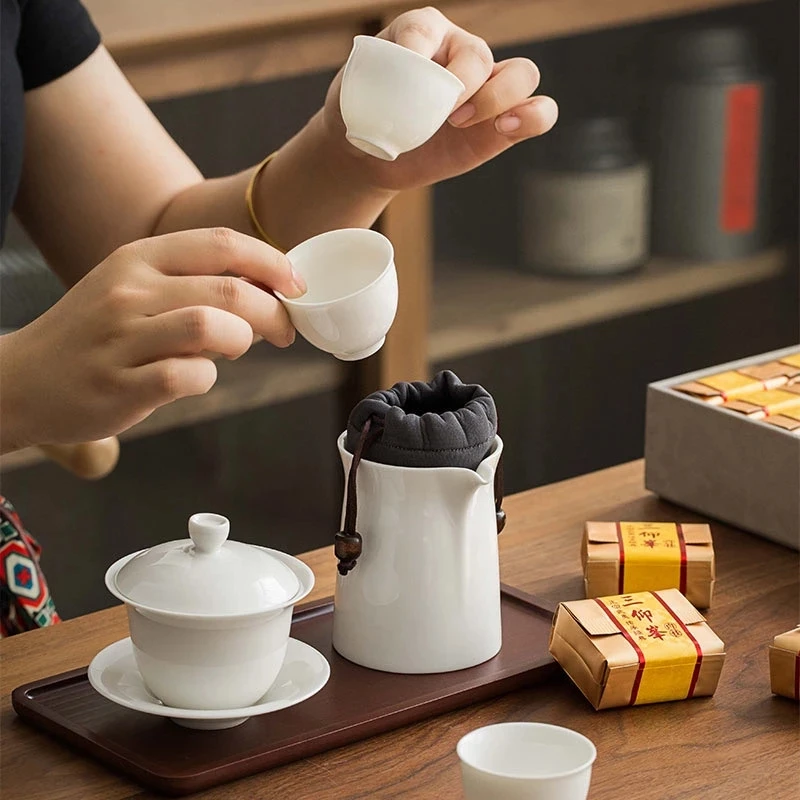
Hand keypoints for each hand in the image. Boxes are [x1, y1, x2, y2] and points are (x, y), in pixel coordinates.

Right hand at [0, 229, 303, 450]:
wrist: (22, 380)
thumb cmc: (95, 335)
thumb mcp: (132, 289)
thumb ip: (191, 283)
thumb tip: (265, 288)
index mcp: (138, 259)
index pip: (222, 243)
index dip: (272, 262)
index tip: (296, 285)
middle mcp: (130, 291)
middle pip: (230, 289)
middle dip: (274, 313)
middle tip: (284, 332)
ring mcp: (122, 337)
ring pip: (212, 327)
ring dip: (240, 342)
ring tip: (234, 350)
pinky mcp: (120, 384)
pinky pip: (187, 376)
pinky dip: (206, 379)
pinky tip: (194, 379)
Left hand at [321, 6, 557, 191]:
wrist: (370, 155)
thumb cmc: (364, 117)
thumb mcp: (356, 95)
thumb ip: (381, 85)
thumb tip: (411, 90)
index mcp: (421, 34)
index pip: (426, 29)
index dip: (417, 52)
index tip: (402, 79)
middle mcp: (460, 54)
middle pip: (480, 54)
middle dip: (462, 85)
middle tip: (439, 116)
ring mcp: (486, 88)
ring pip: (523, 74)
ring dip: (498, 97)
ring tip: (464, 124)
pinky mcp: (500, 125)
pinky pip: (541, 111)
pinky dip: (534, 117)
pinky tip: (506, 129)